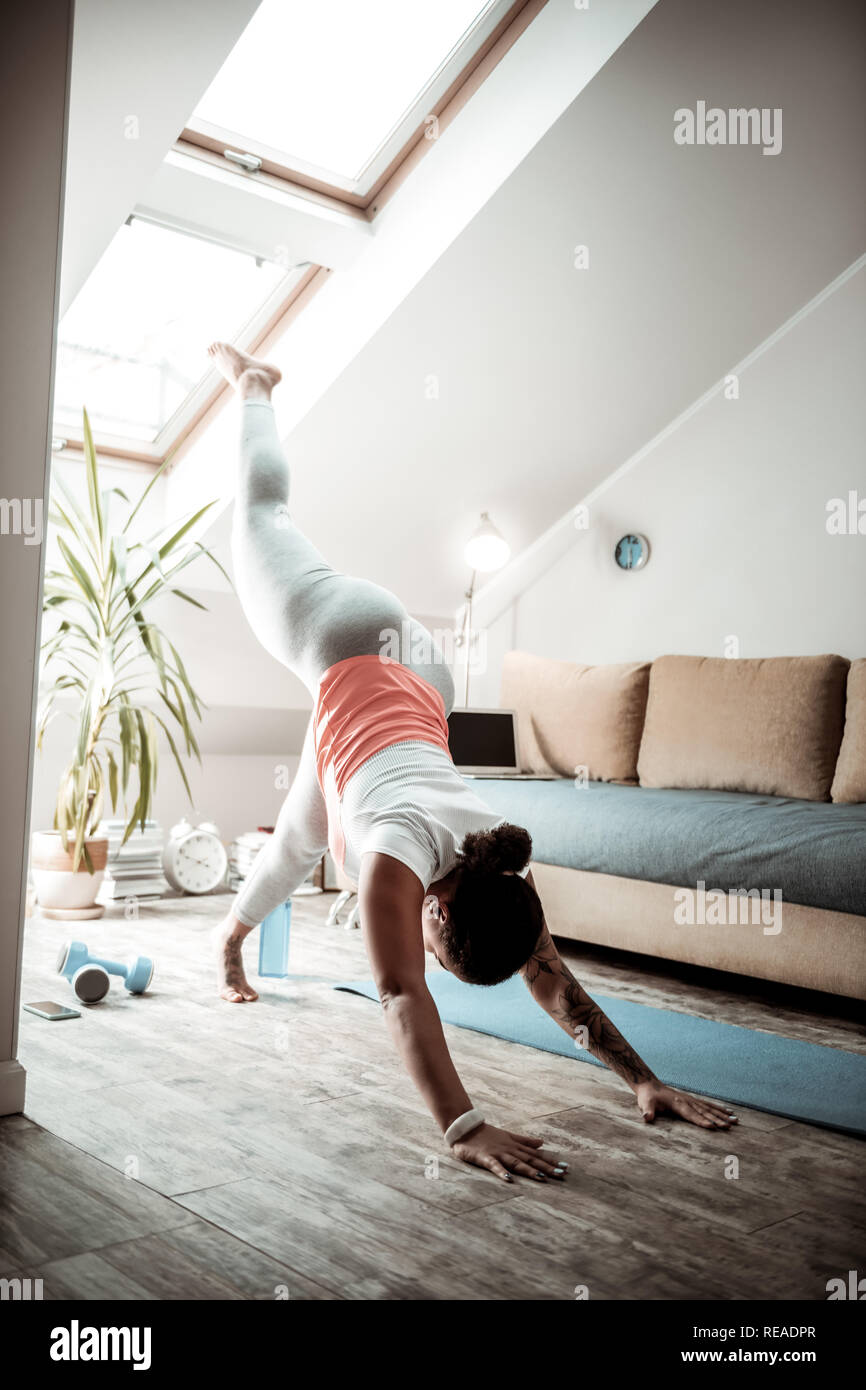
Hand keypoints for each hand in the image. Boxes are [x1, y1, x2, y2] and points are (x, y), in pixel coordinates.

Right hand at [450, 1122, 566, 1182]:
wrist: (465, 1128)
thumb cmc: (487, 1134)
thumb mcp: (509, 1136)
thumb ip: (525, 1141)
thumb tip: (542, 1143)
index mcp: (515, 1145)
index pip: (536, 1154)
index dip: (550, 1161)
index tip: (565, 1167)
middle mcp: (509, 1149)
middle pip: (530, 1159)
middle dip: (546, 1167)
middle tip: (562, 1174)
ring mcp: (498, 1153)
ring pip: (516, 1162)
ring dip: (529, 1170)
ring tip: (542, 1177)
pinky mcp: (485, 1157)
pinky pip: (494, 1166)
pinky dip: (502, 1172)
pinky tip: (509, 1179)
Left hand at [635, 1079, 736, 1128]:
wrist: (650, 1085)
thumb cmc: (647, 1097)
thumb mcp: (645, 1104)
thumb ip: (647, 1111)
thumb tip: (647, 1118)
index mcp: (677, 1104)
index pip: (691, 1115)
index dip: (701, 1121)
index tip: (713, 1127)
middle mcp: (687, 1101)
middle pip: (704, 1112)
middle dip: (717, 1119)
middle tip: (730, 1126)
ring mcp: (691, 1100)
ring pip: (710, 1108)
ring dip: (722, 1115)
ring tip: (736, 1120)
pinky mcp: (693, 1100)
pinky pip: (708, 1105)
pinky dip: (719, 1109)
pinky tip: (729, 1112)